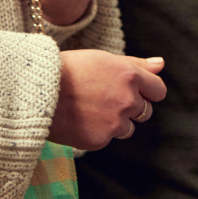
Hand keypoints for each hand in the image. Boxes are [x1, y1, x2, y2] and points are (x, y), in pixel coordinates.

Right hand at [49, 51, 165, 149]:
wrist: (36, 92)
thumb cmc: (68, 69)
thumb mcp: (103, 59)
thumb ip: (136, 64)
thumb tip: (161, 64)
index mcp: (130, 76)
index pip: (158, 90)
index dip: (147, 92)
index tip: (134, 92)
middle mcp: (127, 100)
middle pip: (145, 111)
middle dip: (131, 108)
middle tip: (104, 99)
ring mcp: (115, 122)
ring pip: (127, 128)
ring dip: (115, 122)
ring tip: (89, 110)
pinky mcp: (100, 139)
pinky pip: (106, 138)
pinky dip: (96, 132)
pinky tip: (79, 120)